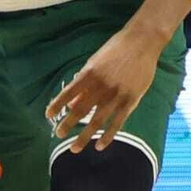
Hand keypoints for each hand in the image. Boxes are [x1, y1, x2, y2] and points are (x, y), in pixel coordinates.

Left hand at [47, 26, 165, 154]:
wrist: (142, 42)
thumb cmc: (115, 49)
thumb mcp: (95, 61)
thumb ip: (83, 82)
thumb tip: (72, 103)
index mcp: (89, 74)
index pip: (68, 93)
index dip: (57, 105)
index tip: (48, 115)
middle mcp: (101, 86)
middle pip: (80, 110)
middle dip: (68, 125)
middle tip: (58, 135)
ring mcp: (117, 95)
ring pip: (97, 121)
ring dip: (84, 137)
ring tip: (74, 148)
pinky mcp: (131, 100)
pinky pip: (117, 123)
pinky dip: (108, 136)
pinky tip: (99, 146)